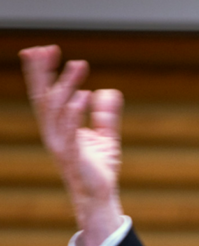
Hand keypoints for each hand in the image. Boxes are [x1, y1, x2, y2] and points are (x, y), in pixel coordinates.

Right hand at [20, 45, 124, 245]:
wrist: (99, 197)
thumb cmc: (98, 169)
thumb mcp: (106, 137)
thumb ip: (106, 115)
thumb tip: (109, 91)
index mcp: (57, 126)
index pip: (45, 93)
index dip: (43, 71)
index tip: (45, 48)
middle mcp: (53, 132)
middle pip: (42, 96)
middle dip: (42, 72)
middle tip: (47, 48)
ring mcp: (60, 143)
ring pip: (56, 108)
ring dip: (66, 85)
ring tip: (78, 65)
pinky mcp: (73, 155)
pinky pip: (70, 129)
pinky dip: (75, 111)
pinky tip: (84, 94)